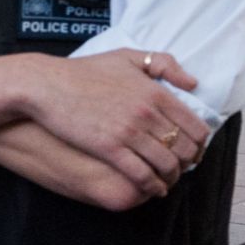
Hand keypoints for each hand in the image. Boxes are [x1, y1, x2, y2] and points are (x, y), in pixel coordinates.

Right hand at [21, 50, 209, 196]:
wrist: (45, 85)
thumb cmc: (82, 71)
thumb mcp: (125, 56)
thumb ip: (163, 64)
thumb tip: (192, 83)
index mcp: (154, 92)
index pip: (195, 126)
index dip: (199, 143)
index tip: (193, 149)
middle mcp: (146, 113)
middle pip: (185, 149)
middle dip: (188, 162)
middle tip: (181, 166)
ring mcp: (128, 131)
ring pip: (167, 164)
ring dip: (171, 176)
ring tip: (166, 179)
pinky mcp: (109, 148)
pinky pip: (142, 174)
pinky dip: (153, 186)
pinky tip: (153, 188)